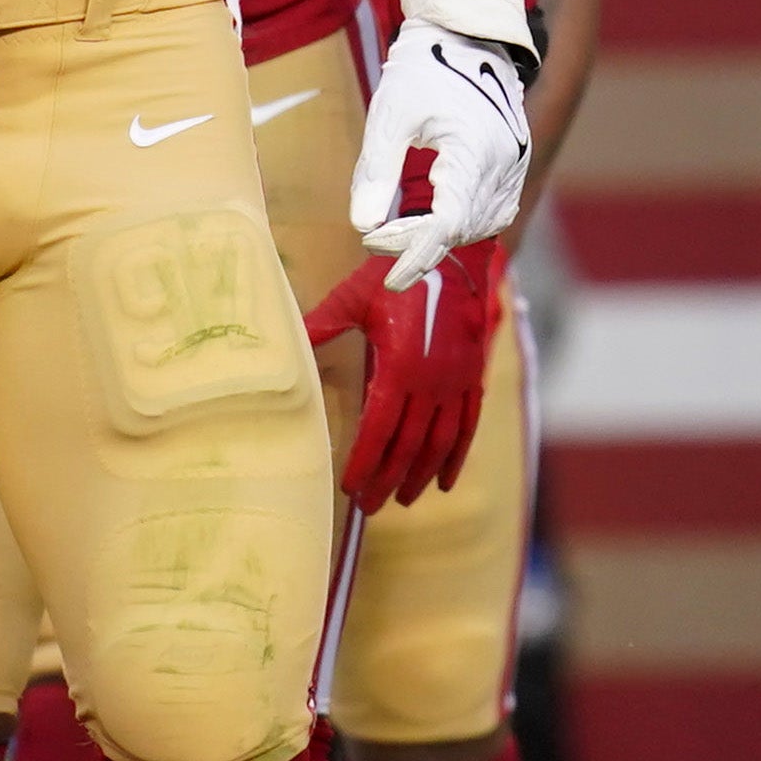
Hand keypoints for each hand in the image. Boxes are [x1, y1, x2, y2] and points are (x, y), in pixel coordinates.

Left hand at [304, 235, 501, 508]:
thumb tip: (287, 344)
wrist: (455, 253)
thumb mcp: (353, 297)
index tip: (350, 488)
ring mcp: (456, 382)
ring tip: (403, 499)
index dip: (365, 463)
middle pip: (408, 446)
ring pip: (439, 443)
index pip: (379, 430)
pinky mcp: (473, 378)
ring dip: (420, 475)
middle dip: (388, 480)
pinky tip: (444, 482)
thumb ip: (320, 326)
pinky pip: (467, 427)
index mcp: (399, 367)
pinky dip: (456, 458)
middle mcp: (431, 382)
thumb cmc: (397, 273)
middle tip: (371, 507)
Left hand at [349, 20, 536, 289]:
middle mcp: (505, 162)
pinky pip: (493, 212)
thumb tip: (362, 227)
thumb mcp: (389, 115)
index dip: (416, 255)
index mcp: (473, 149)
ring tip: (397, 231)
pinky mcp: (515, 165)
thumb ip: (375, 172)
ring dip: (438, 237)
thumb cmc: (422, 70)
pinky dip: (462, 225)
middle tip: (375, 240)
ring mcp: (515, 164)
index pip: (448, 223)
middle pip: (462, 229)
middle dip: (417, 244)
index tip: (388, 278)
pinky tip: (431, 222)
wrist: (464, 37)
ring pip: (480, 226)